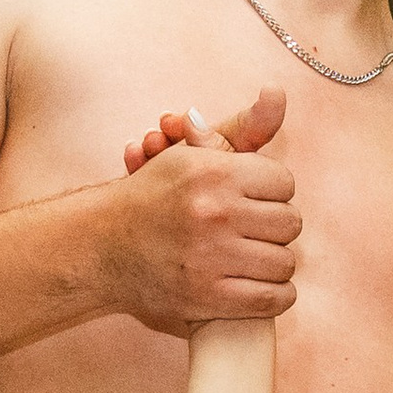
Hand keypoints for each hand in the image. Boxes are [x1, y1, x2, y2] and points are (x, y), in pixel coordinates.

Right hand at [101, 86, 297, 331]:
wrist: (102, 247)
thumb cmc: (153, 197)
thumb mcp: (192, 154)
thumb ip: (241, 128)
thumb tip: (277, 93)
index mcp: (213, 172)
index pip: (284, 183)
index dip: (272, 192)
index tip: (255, 200)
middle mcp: (213, 212)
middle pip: (290, 223)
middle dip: (276, 227)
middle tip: (256, 230)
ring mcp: (212, 258)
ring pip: (285, 262)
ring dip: (275, 263)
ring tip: (255, 257)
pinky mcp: (209, 297)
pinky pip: (273, 299)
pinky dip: (276, 295)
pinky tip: (262, 285)